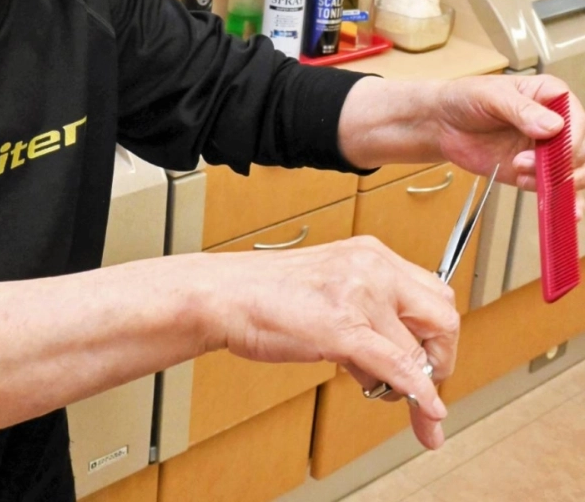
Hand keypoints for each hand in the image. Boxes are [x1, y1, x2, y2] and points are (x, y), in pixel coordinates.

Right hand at [210, 236, 458, 449]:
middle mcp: (370, 268)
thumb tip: (401, 358)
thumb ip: (367, 310)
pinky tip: (426, 412)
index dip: (437, 333)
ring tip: (380, 391)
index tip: (428, 358)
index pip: (433, 292)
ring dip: (414, 384)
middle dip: (441, 357)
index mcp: (369, 254)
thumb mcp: (329, 287)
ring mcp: (358, 296)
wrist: (224, 295)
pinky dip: (420, 394)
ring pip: (417, 350)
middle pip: (441, 315)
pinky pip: (399, 367)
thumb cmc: (265, 295)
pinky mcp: (342, 327)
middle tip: (425, 383)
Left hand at [431, 75, 584, 190]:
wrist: (442, 124)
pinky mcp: (534, 171)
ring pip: (574, 171)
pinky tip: (539, 193)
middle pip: (581, 149)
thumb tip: (553, 126)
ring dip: (557, 180)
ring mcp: (547, 150)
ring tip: (521, 174)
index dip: (573, 138)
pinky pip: (556, 188)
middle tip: (530, 164)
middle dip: (564, 163)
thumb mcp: (491, 96)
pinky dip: (556, 196)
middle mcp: (556, 124)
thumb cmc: (465, 99)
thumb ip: (521, 110)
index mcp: (551, 96)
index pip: (577, 119)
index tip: (556, 149)